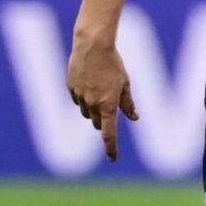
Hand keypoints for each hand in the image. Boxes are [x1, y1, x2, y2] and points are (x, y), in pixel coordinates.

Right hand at [67, 34, 137, 161]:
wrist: (92, 46)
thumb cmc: (113, 64)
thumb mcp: (126, 84)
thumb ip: (128, 103)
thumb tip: (135, 118)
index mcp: (107, 105)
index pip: (109, 133)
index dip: (111, 147)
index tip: (113, 158)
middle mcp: (91, 105)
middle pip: (97, 124)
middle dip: (104, 122)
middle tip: (109, 111)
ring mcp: (79, 97)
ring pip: (87, 112)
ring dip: (94, 110)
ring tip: (101, 91)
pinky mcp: (70, 89)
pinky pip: (78, 100)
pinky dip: (84, 98)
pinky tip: (90, 84)